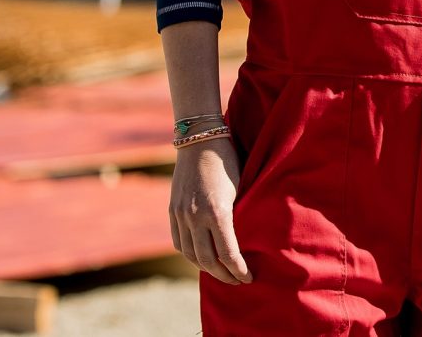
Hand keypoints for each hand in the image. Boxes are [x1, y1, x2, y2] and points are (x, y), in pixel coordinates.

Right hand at [168, 138, 252, 284]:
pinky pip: (179, 242)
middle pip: (208, 260)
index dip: (239, 269)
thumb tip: (246, 242)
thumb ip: (239, 215)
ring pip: (191, 254)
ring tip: (221, 273)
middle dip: (224, 275)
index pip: (228, 253)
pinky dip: (191, 254)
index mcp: (218, 211)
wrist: (200, 140)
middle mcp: (195, 216)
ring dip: (206, 268)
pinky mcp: (173, 211)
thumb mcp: (241, 188)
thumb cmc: (229, 161)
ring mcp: (181, 214)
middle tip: (237, 281)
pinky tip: (202, 258)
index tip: (249, 277)